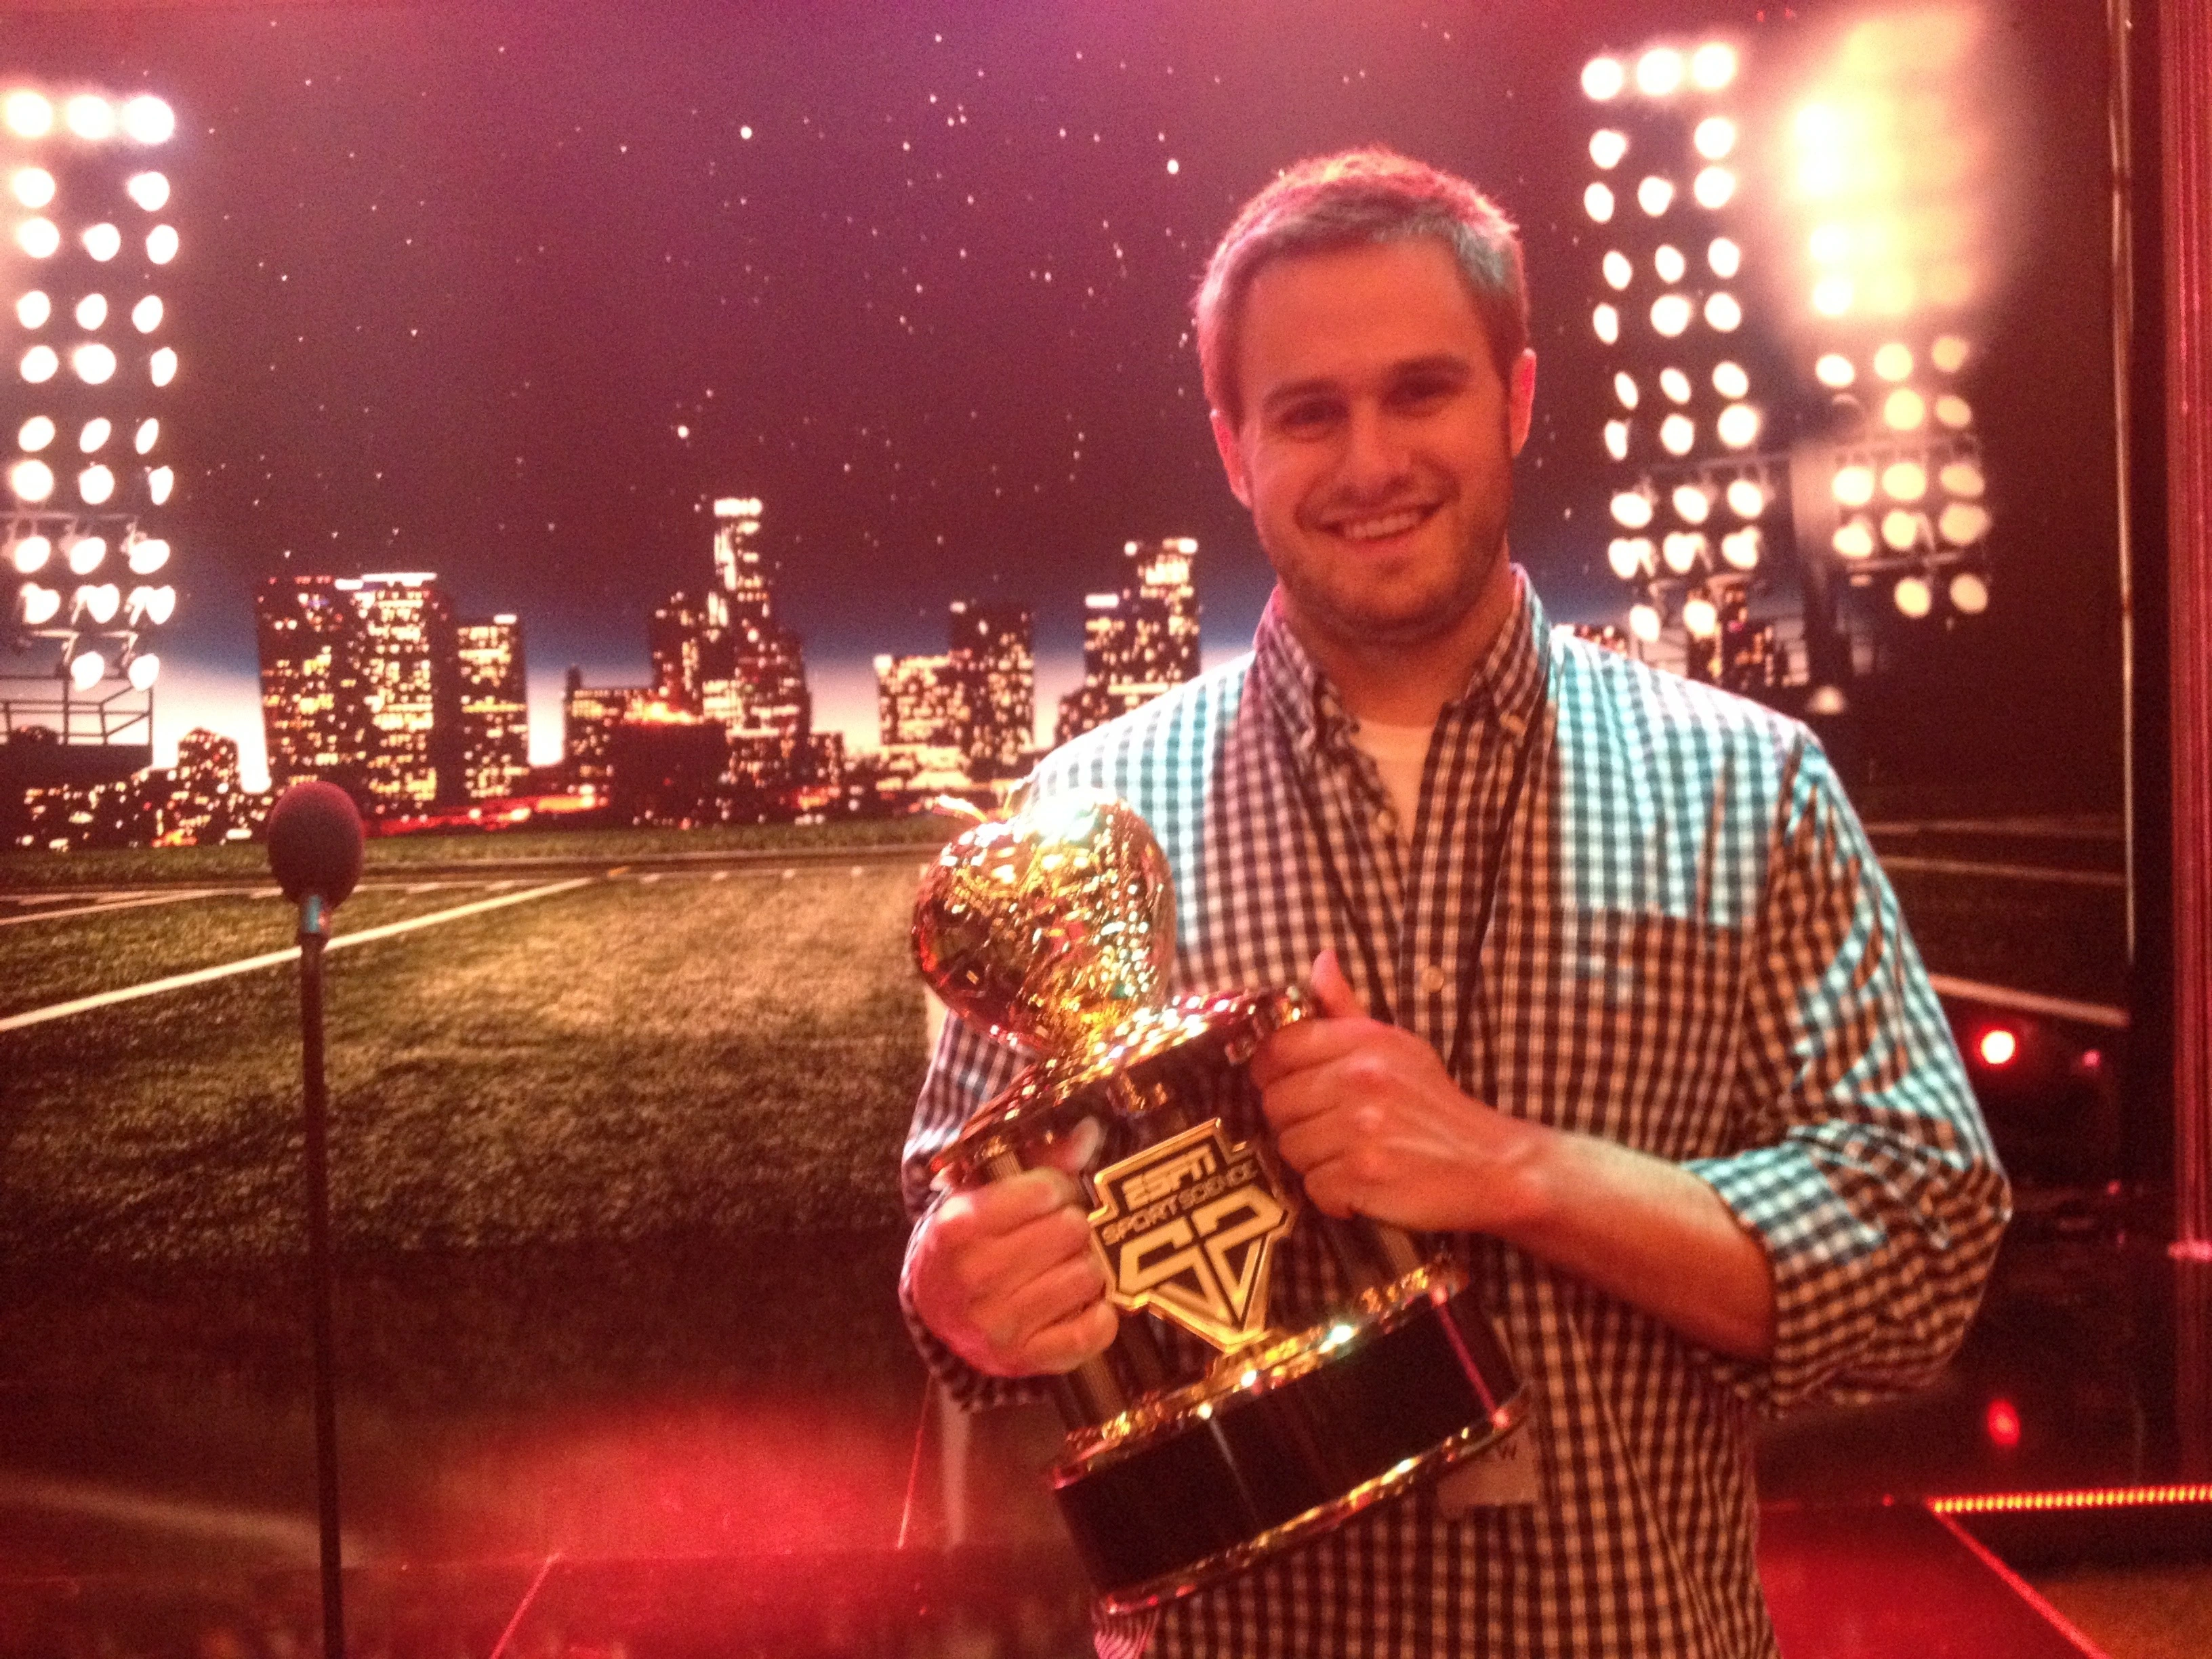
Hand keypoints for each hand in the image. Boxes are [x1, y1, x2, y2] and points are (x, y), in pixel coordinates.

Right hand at [903, 1117, 1118, 1376]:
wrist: (936, 1307)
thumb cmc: (968, 1238)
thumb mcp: (984, 1190)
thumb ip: (1038, 1157)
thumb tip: (1090, 1132)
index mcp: (959, 1227)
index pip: (1044, 1191)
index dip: (1057, 1187)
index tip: (1049, 1195)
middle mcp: (975, 1278)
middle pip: (1071, 1230)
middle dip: (1073, 1224)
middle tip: (1059, 1232)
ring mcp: (1000, 1325)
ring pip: (1088, 1276)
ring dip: (1086, 1266)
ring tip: (1065, 1265)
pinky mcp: (1025, 1360)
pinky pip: (1093, 1331)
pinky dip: (1100, 1314)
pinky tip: (1082, 1302)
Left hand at [1249, 950, 1540, 1233]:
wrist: (1491, 1162)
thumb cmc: (1435, 1105)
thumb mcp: (1398, 1046)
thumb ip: (1346, 1009)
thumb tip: (1320, 959)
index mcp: (1365, 1042)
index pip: (1278, 1049)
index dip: (1271, 1072)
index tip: (1287, 1086)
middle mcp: (1360, 1079)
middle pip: (1275, 1103)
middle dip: (1294, 1122)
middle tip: (1327, 1130)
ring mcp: (1360, 1129)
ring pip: (1290, 1148)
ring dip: (1314, 1160)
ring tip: (1349, 1156)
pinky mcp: (1363, 1175)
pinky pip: (1313, 1186)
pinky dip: (1332, 1196)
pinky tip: (1359, 1185)